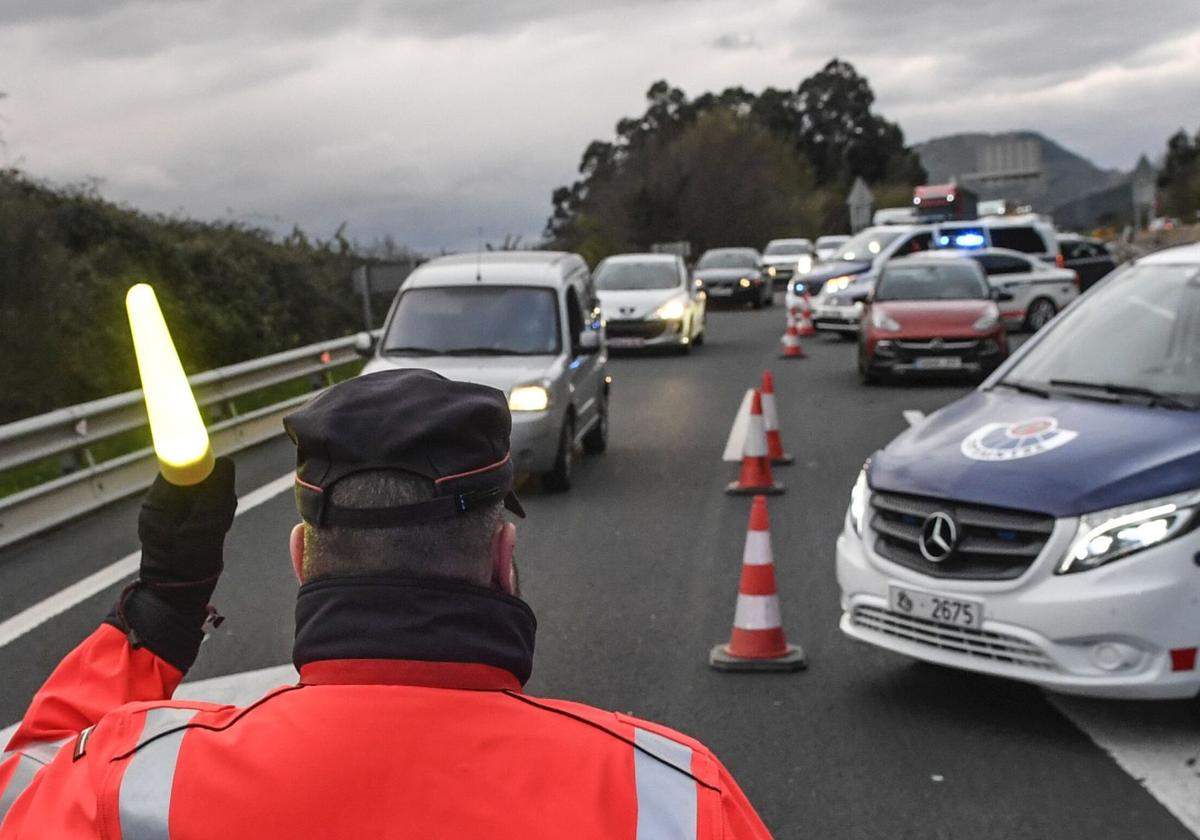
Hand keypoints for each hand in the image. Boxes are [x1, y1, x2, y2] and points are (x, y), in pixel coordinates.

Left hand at [137, 456, 236, 615]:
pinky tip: (212, 530)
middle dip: (211, 487)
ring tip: (216, 524)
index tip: (220, 478)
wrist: (175, 596)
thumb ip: (216, 494)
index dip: (202, 466)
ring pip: (196, 492)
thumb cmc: (188, 565)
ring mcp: (165, 514)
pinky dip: (210, 513)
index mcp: (159, 501)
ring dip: (213, 502)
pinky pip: (196, 506)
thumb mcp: (207, 526)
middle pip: (190, 476)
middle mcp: (158, 503)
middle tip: (221, 509)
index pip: (179, 465)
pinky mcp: (174, 524)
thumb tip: (225, 462)